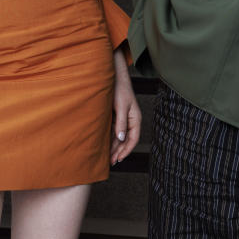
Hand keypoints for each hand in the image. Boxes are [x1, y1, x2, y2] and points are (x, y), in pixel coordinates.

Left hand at [110, 50, 140, 165]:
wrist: (112, 75)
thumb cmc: (119, 89)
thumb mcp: (120, 106)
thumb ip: (121, 122)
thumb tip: (121, 139)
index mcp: (135, 118)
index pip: (133, 139)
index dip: (126, 150)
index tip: (118, 159)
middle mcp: (130, 120)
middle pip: (126, 140)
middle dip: (119, 151)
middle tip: (110, 163)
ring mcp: (123, 118)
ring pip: (119, 137)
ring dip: (114, 147)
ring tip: (106, 158)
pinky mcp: (115, 116)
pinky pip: (114, 131)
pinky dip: (110, 139)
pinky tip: (104, 145)